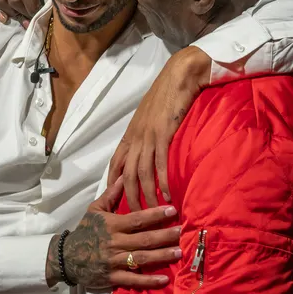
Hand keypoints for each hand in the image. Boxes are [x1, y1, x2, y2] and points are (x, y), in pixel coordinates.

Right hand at [46, 178, 181, 288]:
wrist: (66, 257)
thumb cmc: (85, 230)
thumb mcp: (95, 209)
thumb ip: (111, 194)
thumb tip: (124, 176)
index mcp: (112, 225)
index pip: (137, 218)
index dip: (155, 214)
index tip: (172, 210)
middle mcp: (115, 242)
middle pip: (144, 239)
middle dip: (165, 235)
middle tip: (182, 231)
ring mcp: (114, 261)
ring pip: (142, 258)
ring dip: (162, 255)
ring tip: (179, 251)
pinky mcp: (113, 278)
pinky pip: (133, 280)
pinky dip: (149, 280)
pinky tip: (164, 279)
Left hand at [108, 46, 211, 210]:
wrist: (180, 76)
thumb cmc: (166, 93)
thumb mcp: (150, 115)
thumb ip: (146, 132)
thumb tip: (149, 146)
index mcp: (131, 133)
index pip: (116, 163)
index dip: (112, 183)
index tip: (114, 200)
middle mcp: (136, 136)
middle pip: (126, 174)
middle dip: (130, 198)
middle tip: (137, 218)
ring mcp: (148, 135)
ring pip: (141, 173)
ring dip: (147, 196)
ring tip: (153, 213)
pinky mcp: (163, 133)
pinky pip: (160, 163)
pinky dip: (163, 182)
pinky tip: (168, 196)